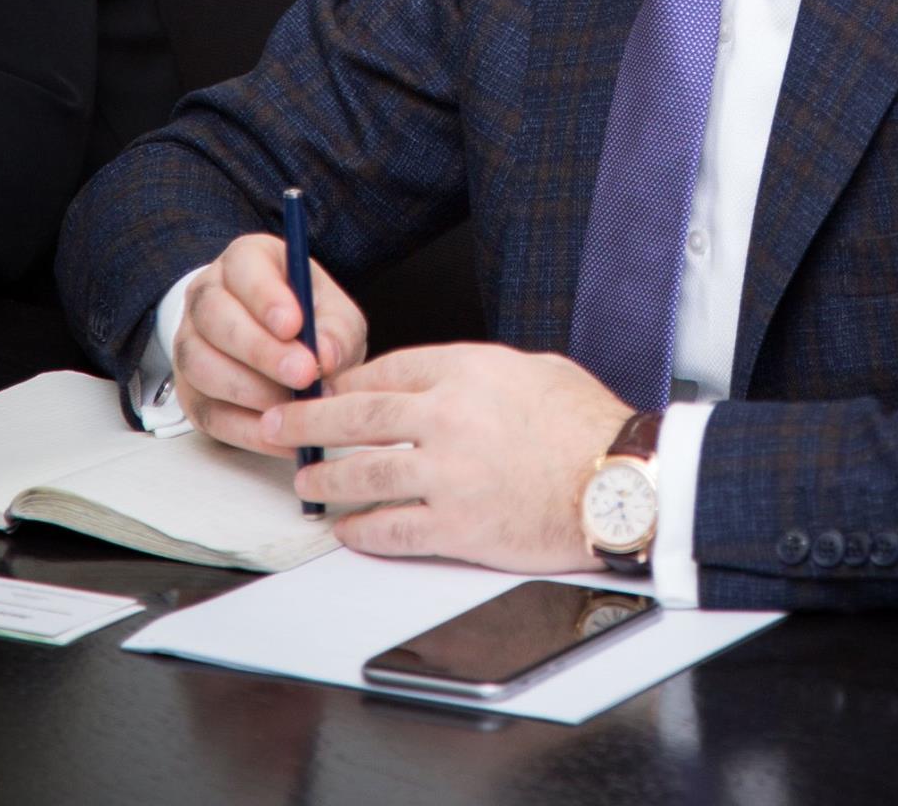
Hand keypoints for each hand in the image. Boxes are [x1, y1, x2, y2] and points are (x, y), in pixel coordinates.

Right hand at [173, 233, 367, 454]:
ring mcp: (190, 344)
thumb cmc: (312, 321)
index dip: (265, 297)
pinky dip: (246, 430)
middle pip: (215, 318)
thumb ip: (336, 330)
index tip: (295, 325)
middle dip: (260, 349)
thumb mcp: (335, 313)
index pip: (242, 268)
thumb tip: (326, 356)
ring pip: (201, 365)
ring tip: (294, 405)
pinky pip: (207, 413)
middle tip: (303, 373)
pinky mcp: (190, 393)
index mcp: (245, 261)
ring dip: (250, 390)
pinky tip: (282, 436)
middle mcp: (207, 297)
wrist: (289, 348)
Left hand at [260, 343, 630, 569]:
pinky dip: (362, 529)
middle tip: (277, 425)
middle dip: (307, 422)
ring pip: (362, 473)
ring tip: (305, 482)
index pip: (387, 368)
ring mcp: (448, 474)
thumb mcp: (534, 369)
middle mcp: (450, 417)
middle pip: (357, 415)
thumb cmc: (588, 425)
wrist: (619, 483)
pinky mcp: (456, 527)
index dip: (347, 382)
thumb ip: (480, 370)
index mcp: (469, 369)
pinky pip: (391, 527)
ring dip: (325, 479)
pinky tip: (349, 528)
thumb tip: (440, 379)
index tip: (326, 390)